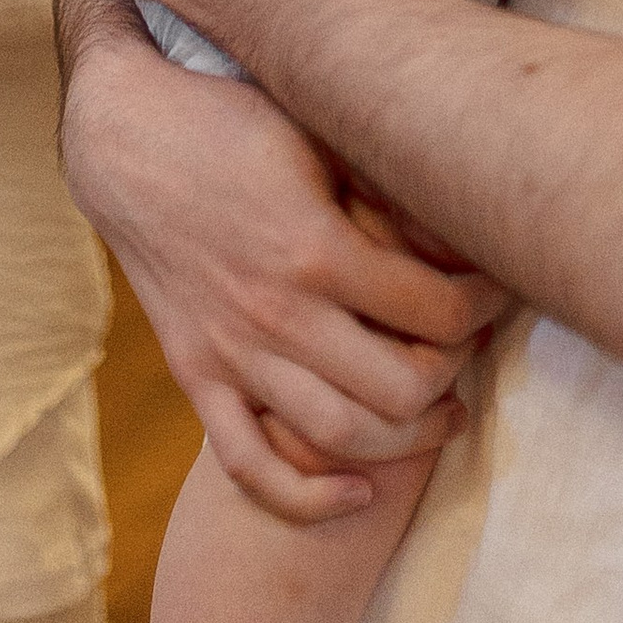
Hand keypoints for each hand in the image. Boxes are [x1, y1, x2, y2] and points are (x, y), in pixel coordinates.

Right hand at [57, 0, 507, 525]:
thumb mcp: (318, 136)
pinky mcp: (196, 374)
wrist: (125, 142)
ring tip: (442, 417)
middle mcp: (276, 314)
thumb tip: (468, 234)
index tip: (497, 289)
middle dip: (453, 376)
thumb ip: (389, 192)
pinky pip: (250, 465)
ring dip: (405, 441)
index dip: (483, 305)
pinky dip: (307, 498)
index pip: (435, 310)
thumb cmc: (233, 124)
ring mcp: (232, 353)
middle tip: (469, 351)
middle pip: (400, 388)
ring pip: (339, 438)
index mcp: (316, 249)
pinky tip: (358, 493)